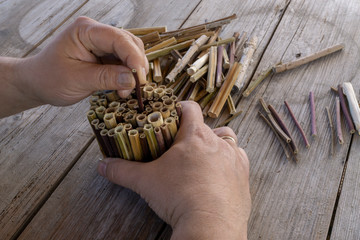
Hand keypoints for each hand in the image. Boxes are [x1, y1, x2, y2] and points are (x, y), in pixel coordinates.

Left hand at [6, 16, 147, 109]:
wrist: (38, 83)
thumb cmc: (50, 78)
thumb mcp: (77, 80)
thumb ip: (106, 78)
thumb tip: (133, 79)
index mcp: (85, 30)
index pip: (118, 39)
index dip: (133, 57)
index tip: (140, 78)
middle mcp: (96, 33)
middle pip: (129, 43)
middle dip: (136, 65)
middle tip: (136, 87)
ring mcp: (102, 43)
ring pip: (130, 53)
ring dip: (134, 72)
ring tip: (125, 90)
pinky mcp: (105, 55)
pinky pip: (125, 62)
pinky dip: (128, 75)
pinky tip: (123, 87)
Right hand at [97, 101, 250, 239]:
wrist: (210, 226)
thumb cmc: (180, 197)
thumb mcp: (146, 182)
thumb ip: (123, 171)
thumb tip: (104, 166)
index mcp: (196, 136)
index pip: (190, 108)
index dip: (179, 107)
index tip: (172, 114)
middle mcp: (219, 143)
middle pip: (208, 126)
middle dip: (195, 133)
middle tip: (183, 146)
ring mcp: (234, 159)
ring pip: (228, 141)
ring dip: (217, 145)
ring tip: (203, 158)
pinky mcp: (243, 177)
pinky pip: (239, 161)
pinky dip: (230, 163)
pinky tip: (219, 174)